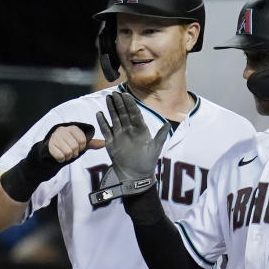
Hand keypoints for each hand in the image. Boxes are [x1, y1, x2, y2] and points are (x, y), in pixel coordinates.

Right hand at [46, 124, 104, 163]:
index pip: (83, 140)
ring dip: (68, 157)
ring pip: (68, 152)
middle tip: (71, 151)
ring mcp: (55, 137)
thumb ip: (91, 143)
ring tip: (65, 153)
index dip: (82, 147)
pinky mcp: (49, 145)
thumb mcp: (80, 143)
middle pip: (75, 147)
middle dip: (74, 153)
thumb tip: (105, 143)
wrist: (51, 148)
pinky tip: (60, 156)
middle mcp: (63, 130)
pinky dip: (61, 159)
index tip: (78, 147)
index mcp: (72, 128)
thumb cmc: (68, 144)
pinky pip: (60, 156)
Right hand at [90, 91, 169, 205]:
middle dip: (119, 103)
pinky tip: (99, 114)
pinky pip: (106, 130)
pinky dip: (103, 122)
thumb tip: (168, 124)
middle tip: (114, 93)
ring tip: (108, 98)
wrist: (136, 175)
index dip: (130, 104)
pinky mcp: (111, 142)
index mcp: (140, 129)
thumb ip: (161, 136)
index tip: (125, 95)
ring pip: (114, 119)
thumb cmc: (147, 162)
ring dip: (111, 109)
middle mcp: (129, 130)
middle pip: (123, 113)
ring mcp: (119, 135)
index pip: (134, 113)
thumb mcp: (156, 148)